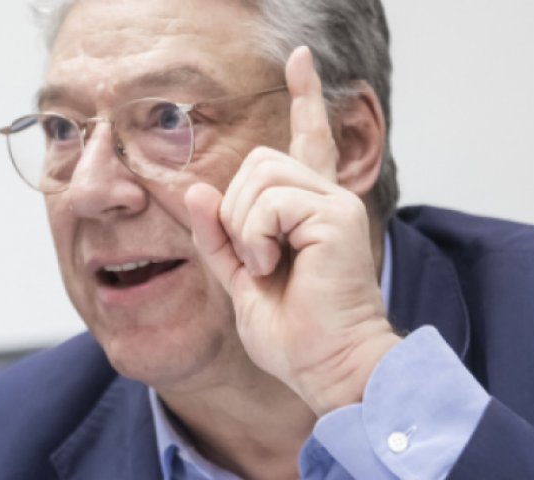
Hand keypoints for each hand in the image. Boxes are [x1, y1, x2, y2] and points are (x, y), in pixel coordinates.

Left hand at [185, 47, 399, 414]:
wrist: (328, 366)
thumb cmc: (296, 336)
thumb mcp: (240, 280)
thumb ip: (218, 236)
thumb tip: (196, 190)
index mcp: (309, 211)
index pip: (308, 141)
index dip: (305, 99)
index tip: (300, 60)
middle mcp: (327, 199)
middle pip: (259, 162)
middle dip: (235, 211)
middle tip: (254, 259)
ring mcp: (336, 204)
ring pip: (260, 178)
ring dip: (245, 227)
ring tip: (268, 266)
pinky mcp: (337, 215)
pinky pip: (270, 203)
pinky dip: (258, 237)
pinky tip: (275, 266)